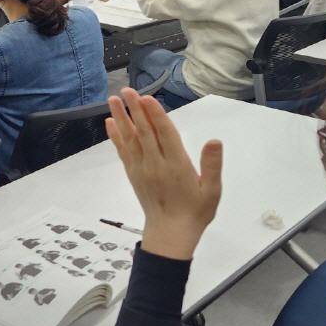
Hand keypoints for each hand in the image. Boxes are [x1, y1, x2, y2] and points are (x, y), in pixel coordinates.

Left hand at [106, 88, 221, 260]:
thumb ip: (212, 165)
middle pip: (145, 132)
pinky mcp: (134, 175)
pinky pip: (123, 152)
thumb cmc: (195, 212)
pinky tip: (111, 123)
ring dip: (122, 118)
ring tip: (114, 99)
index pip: (165, 135)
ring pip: (131, 139)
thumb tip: (214, 141)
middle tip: (127, 90)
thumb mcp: (212, 191)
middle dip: (136, 110)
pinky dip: (116, 136)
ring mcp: (142, 169)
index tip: (147, 98)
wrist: (170, 235)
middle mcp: (156, 164)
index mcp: (177, 166)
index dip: (156, 115)